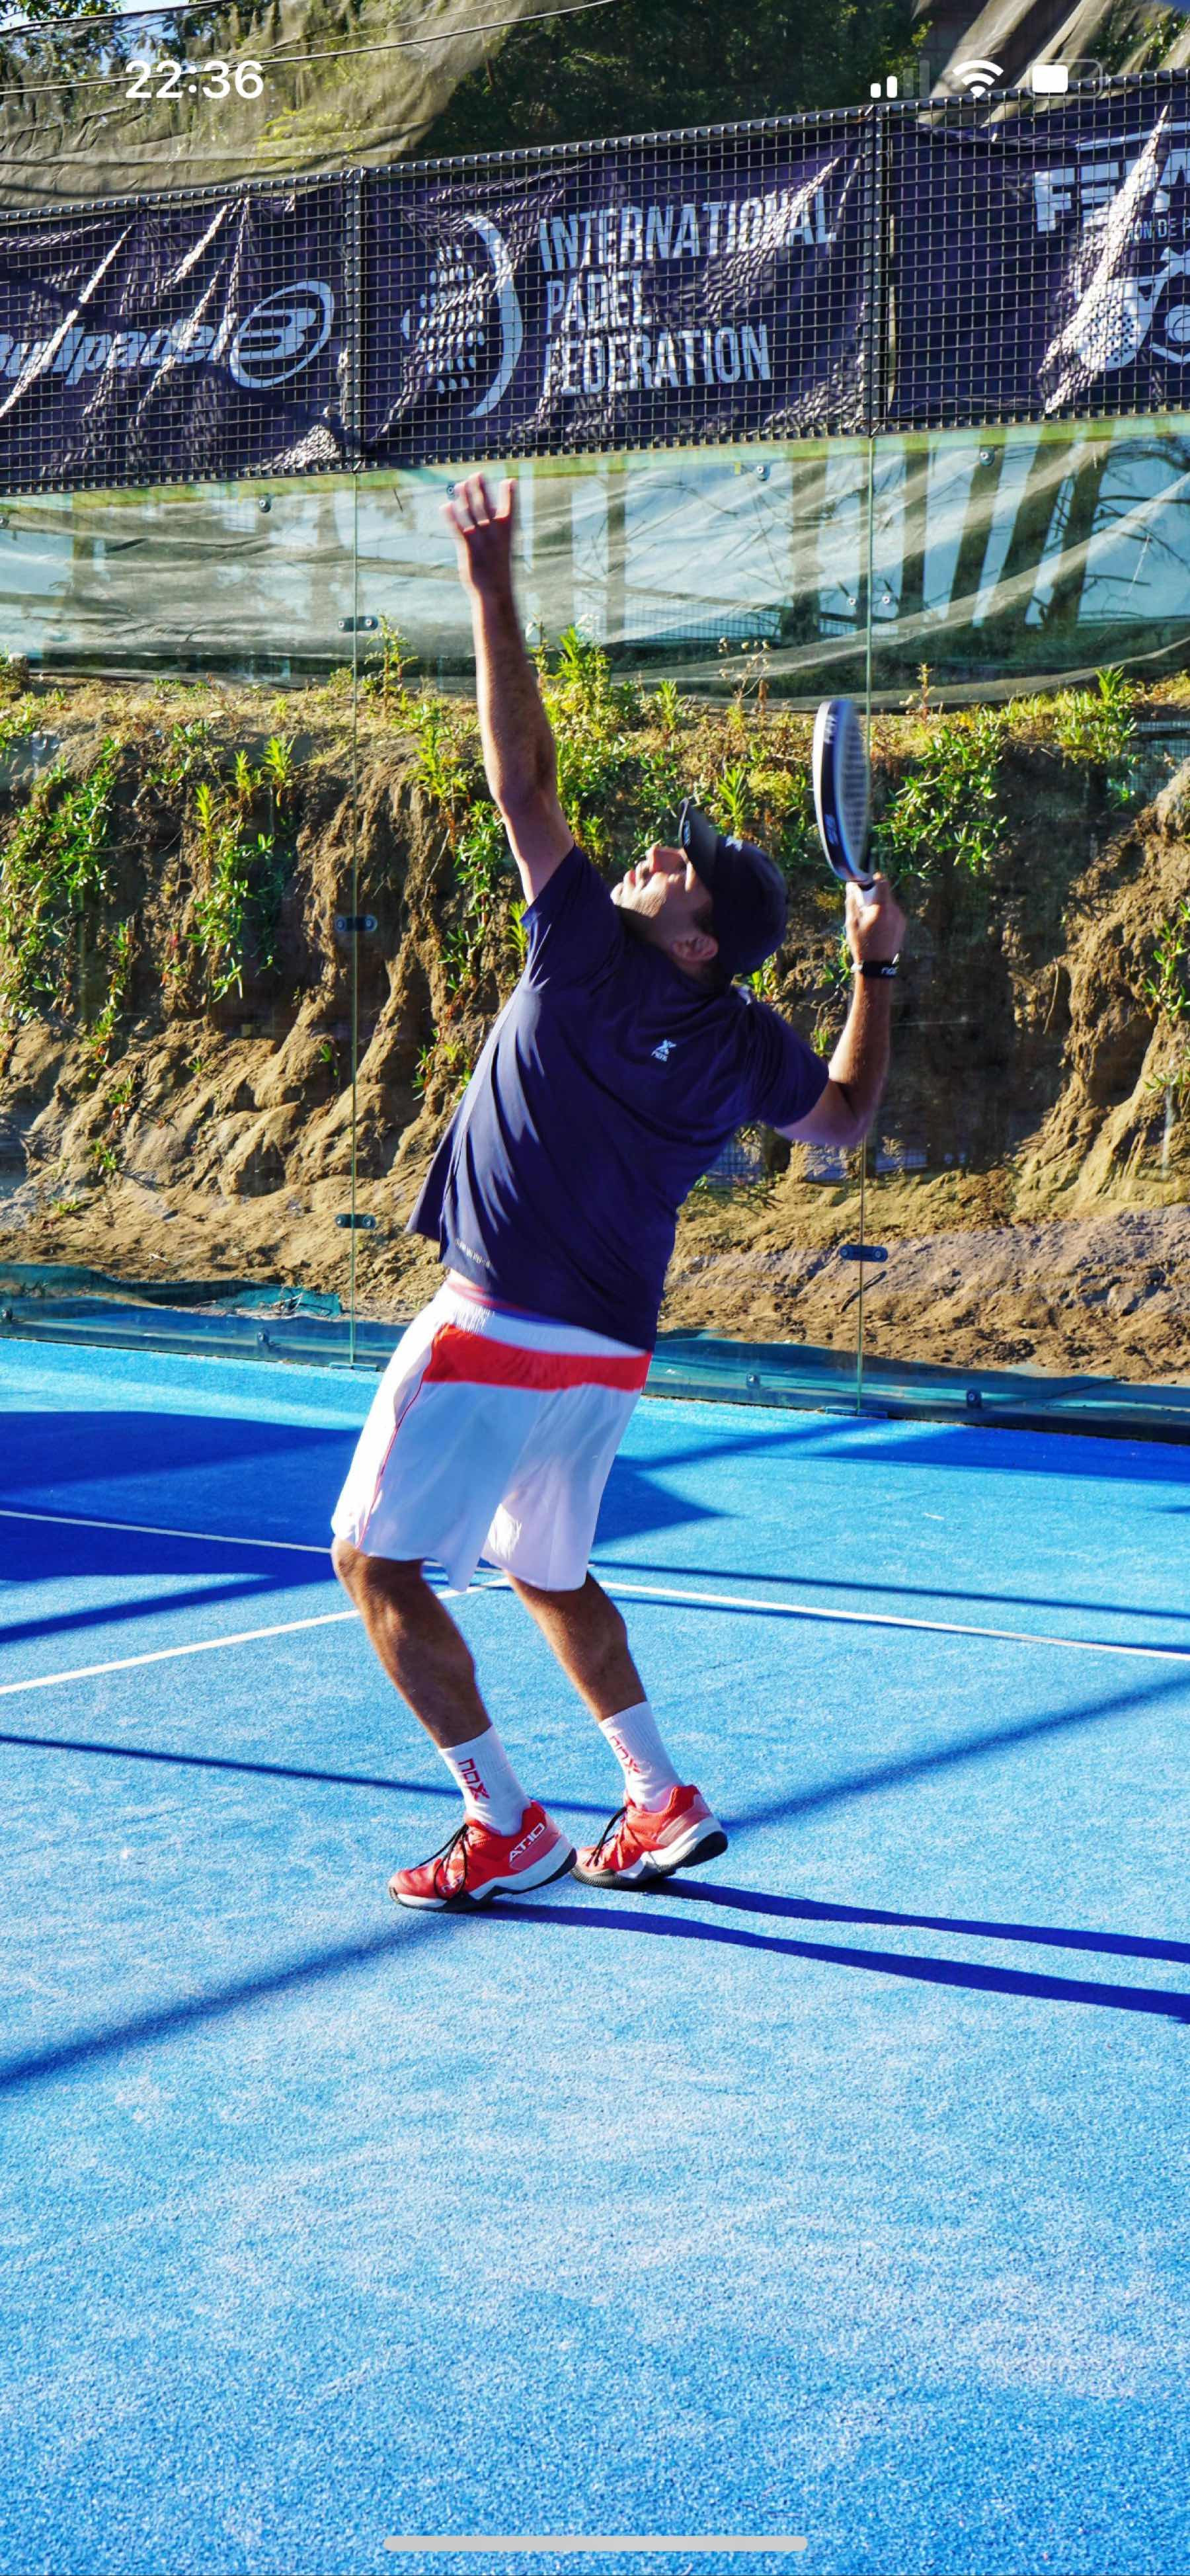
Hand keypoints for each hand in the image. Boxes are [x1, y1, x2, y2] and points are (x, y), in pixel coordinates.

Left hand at [442, 472, 516, 599]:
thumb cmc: (499, 572)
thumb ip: (498, 532)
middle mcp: (494, 532)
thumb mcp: (503, 550)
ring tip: (459, 485)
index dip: (510, 494)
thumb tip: (493, 515)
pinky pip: (457, 527)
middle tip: (476, 474)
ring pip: (470, 512)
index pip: (510, 507)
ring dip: (464, 497)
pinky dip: (450, 516)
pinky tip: (446, 506)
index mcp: (507, 533)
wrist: (494, 593)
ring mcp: (480, 538)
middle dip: (480, 488)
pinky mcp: (467, 547)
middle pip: (485, 504)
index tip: (510, 482)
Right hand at [844, 872, 905, 967]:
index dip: (875, 878)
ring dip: (880, 906)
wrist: (877, 966)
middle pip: (886, 893)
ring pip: (889, 904)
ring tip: (870, 919)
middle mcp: (895, 910)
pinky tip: (877, 927)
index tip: (866, 882)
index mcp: (882, 907)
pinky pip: (893, 914)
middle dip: (875, 895)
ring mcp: (900, 919)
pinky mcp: (902, 926)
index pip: (883, 882)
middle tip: (864, 904)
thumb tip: (851, 885)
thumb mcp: (852, 923)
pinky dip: (885, 915)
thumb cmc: (862, 944)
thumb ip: (852, 901)